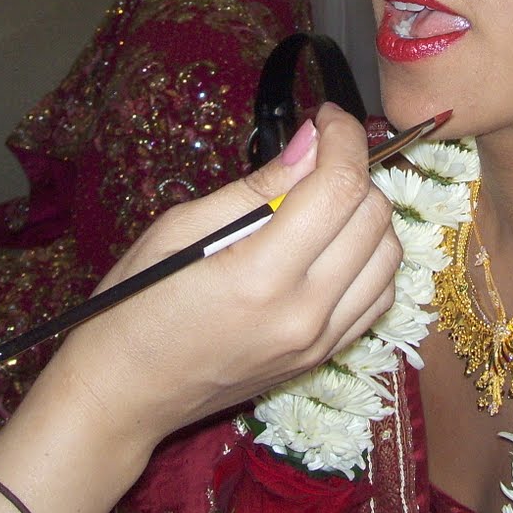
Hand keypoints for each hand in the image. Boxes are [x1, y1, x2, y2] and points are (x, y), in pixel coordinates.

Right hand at [51, 101, 399, 445]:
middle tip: (316, 159)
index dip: (344, 139)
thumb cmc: (135, 305)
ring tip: (323, 202)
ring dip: (367, 214)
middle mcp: (303, 313)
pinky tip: (332, 245)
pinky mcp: (325, 357)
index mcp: (260, 277)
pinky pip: (379, 295)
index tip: (328, 117)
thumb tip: (311, 142)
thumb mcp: (180, 228)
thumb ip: (256, 186)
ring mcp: (319, 342)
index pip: (338, 189)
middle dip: (355, 170)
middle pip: (373, 218)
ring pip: (388, 256)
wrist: (125, 394)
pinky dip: (370, 258)